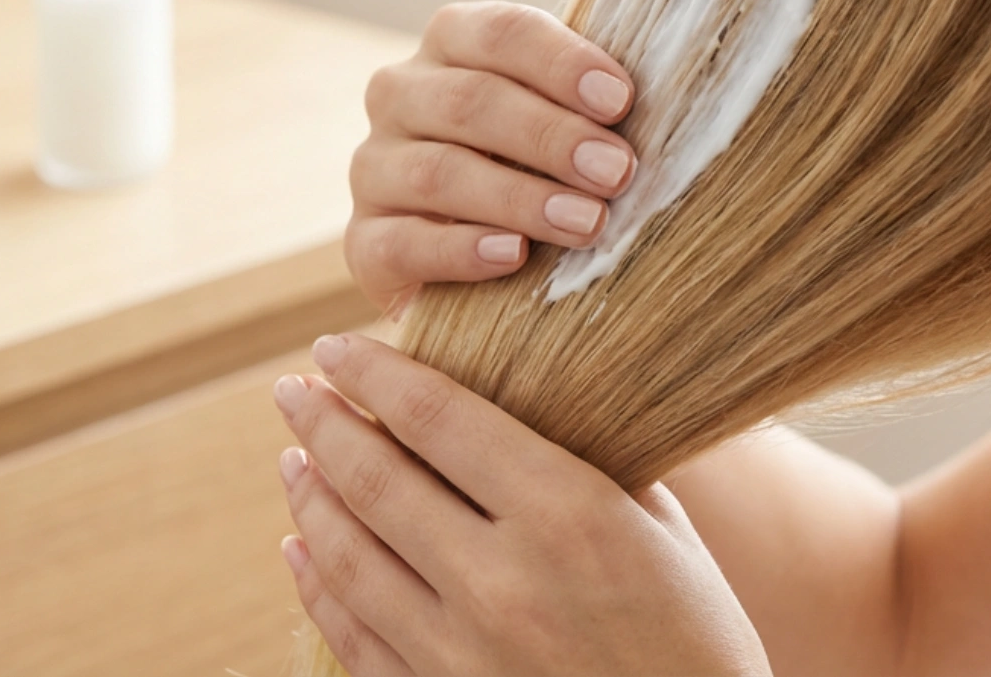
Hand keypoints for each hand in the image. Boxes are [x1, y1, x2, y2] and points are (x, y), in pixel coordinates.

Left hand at [274, 333, 770, 676]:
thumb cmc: (699, 644)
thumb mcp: (665, 534)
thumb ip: (584, 464)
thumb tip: (513, 399)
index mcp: (567, 515)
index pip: (436, 417)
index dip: (373, 373)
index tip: (334, 345)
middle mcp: (502, 580)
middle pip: (375, 478)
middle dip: (322, 422)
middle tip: (292, 389)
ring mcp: (463, 654)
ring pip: (348, 555)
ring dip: (308, 498)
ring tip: (292, 457)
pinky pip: (352, 636)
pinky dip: (317, 585)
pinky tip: (302, 549)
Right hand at [348, 2, 635, 313]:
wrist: (478, 263)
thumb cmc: (543, 170)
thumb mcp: (566, 121)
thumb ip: (595, 101)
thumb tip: (679, 93)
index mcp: (450, 44)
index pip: (499, 32)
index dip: (560, 63)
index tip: (621, 100)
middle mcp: (398, 95)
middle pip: (469, 101)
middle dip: (550, 136)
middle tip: (618, 172)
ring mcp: (373, 168)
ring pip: (436, 172)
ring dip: (519, 197)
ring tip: (586, 223)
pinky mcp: (362, 241)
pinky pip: (402, 241)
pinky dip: (460, 249)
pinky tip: (513, 257)